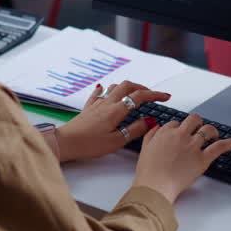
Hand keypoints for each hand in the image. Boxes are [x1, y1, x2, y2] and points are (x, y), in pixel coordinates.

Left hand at [54, 81, 171, 161]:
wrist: (65, 143)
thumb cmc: (89, 144)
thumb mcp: (116, 141)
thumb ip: (135, 130)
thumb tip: (150, 121)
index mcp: (116, 111)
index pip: (139, 97)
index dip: (154, 95)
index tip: (165, 97)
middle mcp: (107, 103)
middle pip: (127, 86)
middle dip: (142, 87)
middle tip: (151, 94)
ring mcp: (96, 104)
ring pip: (114, 87)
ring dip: (126, 87)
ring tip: (134, 93)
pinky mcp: (88, 108)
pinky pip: (98, 94)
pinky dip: (105, 89)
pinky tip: (104, 89)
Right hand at [131, 113, 230, 203]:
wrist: (155, 186)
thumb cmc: (149, 171)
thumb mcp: (144, 147)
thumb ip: (152, 134)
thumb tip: (158, 125)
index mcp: (166, 132)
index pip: (176, 122)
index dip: (179, 128)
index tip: (181, 134)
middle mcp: (181, 136)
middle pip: (194, 120)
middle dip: (197, 123)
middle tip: (198, 129)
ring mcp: (193, 146)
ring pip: (208, 130)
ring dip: (212, 131)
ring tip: (213, 134)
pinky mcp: (203, 159)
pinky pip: (219, 147)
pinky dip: (230, 143)